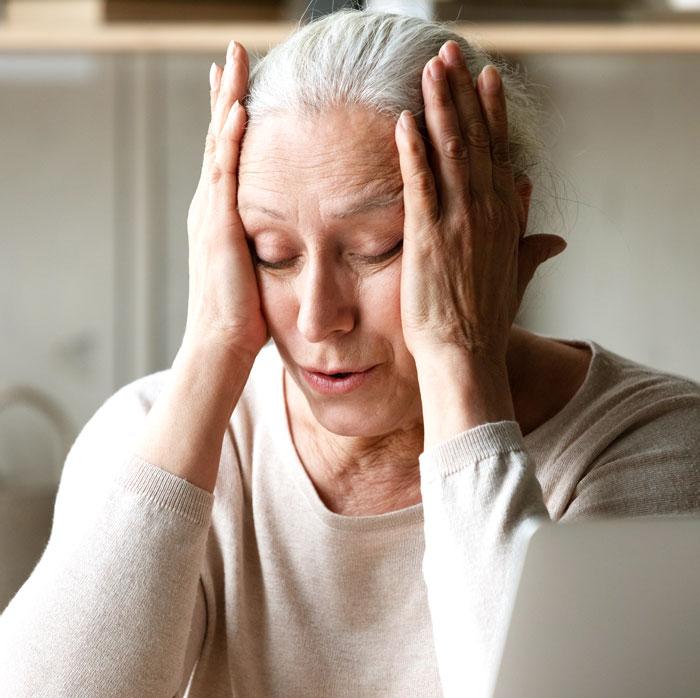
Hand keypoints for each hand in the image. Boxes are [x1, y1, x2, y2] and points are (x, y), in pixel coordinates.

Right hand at [182, 40, 268, 364]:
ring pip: (219, 145)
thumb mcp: (255, 270)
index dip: (231, 117)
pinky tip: (239, 109)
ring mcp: (211, 214)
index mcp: (221, 215)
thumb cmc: (243, 315)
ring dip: (227, 101)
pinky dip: (230, 140)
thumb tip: (287, 236)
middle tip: (234, 54)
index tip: (240, 84)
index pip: (228, 154)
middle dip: (227, 94)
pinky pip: (225, 174)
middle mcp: (211, 206)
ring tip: (235, 62)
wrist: (223, 344)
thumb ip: (264, 245)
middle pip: (220, 137)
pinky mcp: (219, 227)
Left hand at [395, 40, 565, 364]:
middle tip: (449, 54)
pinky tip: (405, 121)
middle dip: (461, 93)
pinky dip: (414, 151)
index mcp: (504, 217)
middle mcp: (485, 212)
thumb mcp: (517, 277)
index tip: (484, 77)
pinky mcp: (430, 238)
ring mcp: (459, 222)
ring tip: (431, 69)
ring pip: (451, 152)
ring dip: (440, 107)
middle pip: (476, 140)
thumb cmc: (485, 319)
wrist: (467, 353)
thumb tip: (553, 236)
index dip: (491, 112)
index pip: (498, 152)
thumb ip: (530, 248)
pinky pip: (422, 184)